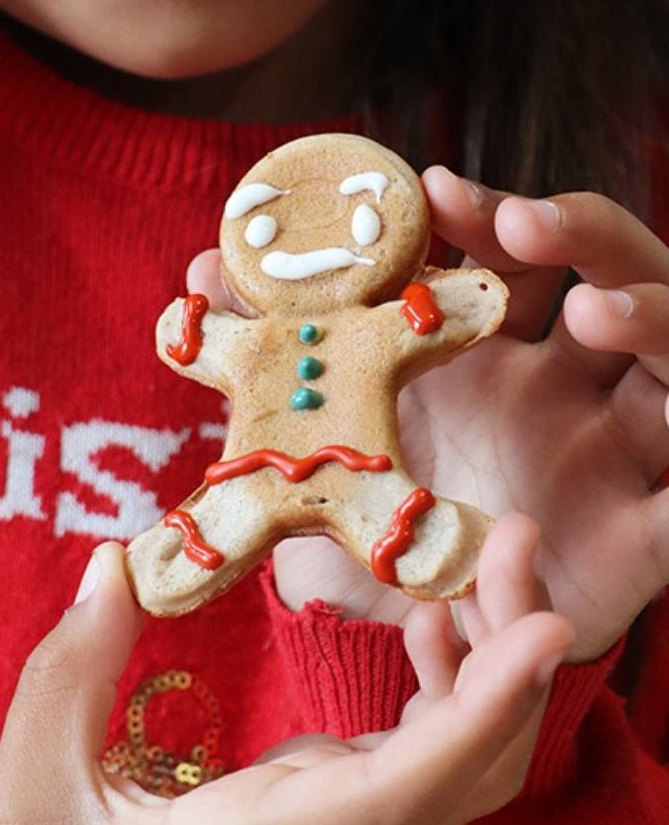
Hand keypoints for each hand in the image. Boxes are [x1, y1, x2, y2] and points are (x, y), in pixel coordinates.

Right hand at [0, 523, 571, 824]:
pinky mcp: (339, 796)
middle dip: (513, 653)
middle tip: (507, 539)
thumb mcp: (37, 769)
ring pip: (466, 759)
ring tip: (474, 557)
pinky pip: (431, 744)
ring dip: (493, 656)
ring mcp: (345, 818)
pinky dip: (451, 676)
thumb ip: (75, 665)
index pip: (409, 788)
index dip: (486, 710)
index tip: (544, 628)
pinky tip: (423, 621)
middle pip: (474, 769)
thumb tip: (116, 563)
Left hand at [187, 174, 668, 660]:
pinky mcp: (638, 541)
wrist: (400, 635)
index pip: (515, 259)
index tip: (435, 189)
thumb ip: (268, 353)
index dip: (488, 217)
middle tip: (518, 224)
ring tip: (592, 311)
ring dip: (650, 319)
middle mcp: (565, 391)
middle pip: (613, 281)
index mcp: (492, 357)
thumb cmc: (369, 520)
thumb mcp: (312, 433)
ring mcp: (612, 456)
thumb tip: (201, 267)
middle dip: (579, 238)